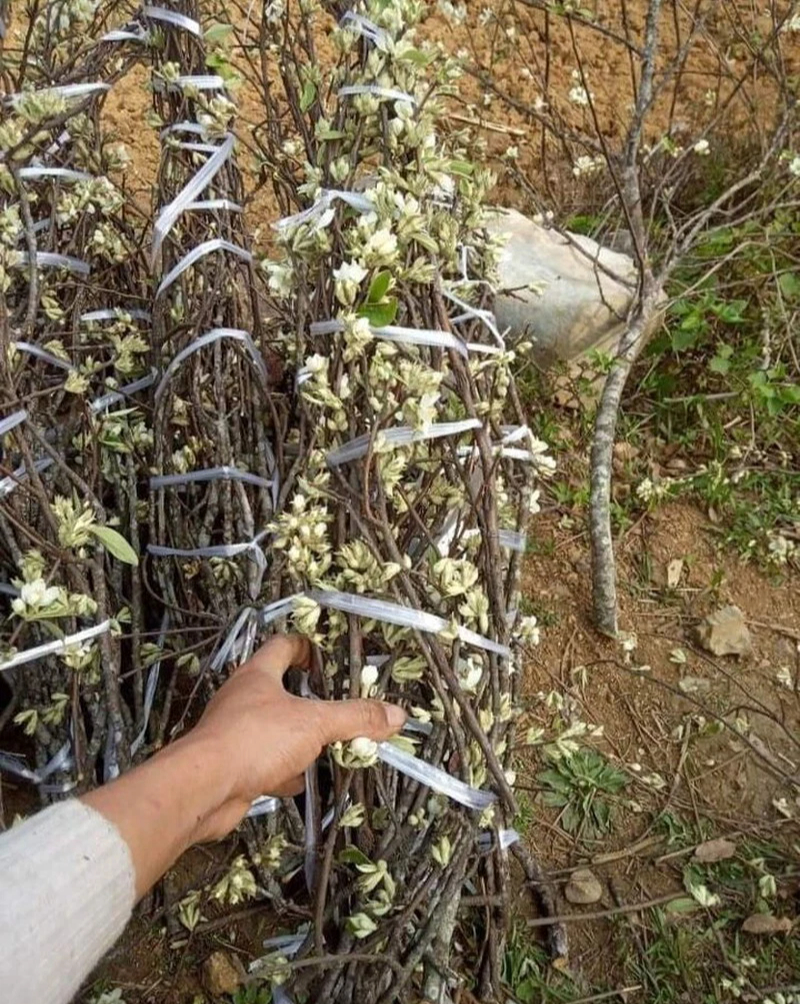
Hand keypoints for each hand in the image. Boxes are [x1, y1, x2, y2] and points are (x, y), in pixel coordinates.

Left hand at [83, 633, 405, 897]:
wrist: (204, 790)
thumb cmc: (253, 739)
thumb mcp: (314, 724)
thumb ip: (355, 718)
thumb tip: (396, 713)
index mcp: (258, 675)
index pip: (282, 646)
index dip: (305, 646)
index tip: (325, 655)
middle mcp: (242, 699)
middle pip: (278, 689)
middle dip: (307, 700)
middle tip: (335, 706)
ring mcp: (234, 733)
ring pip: (272, 730)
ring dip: (295, 739)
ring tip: (324, 746)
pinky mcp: (231, 766)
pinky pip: (263, 762)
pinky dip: (281, 771)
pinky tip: (297, 781)